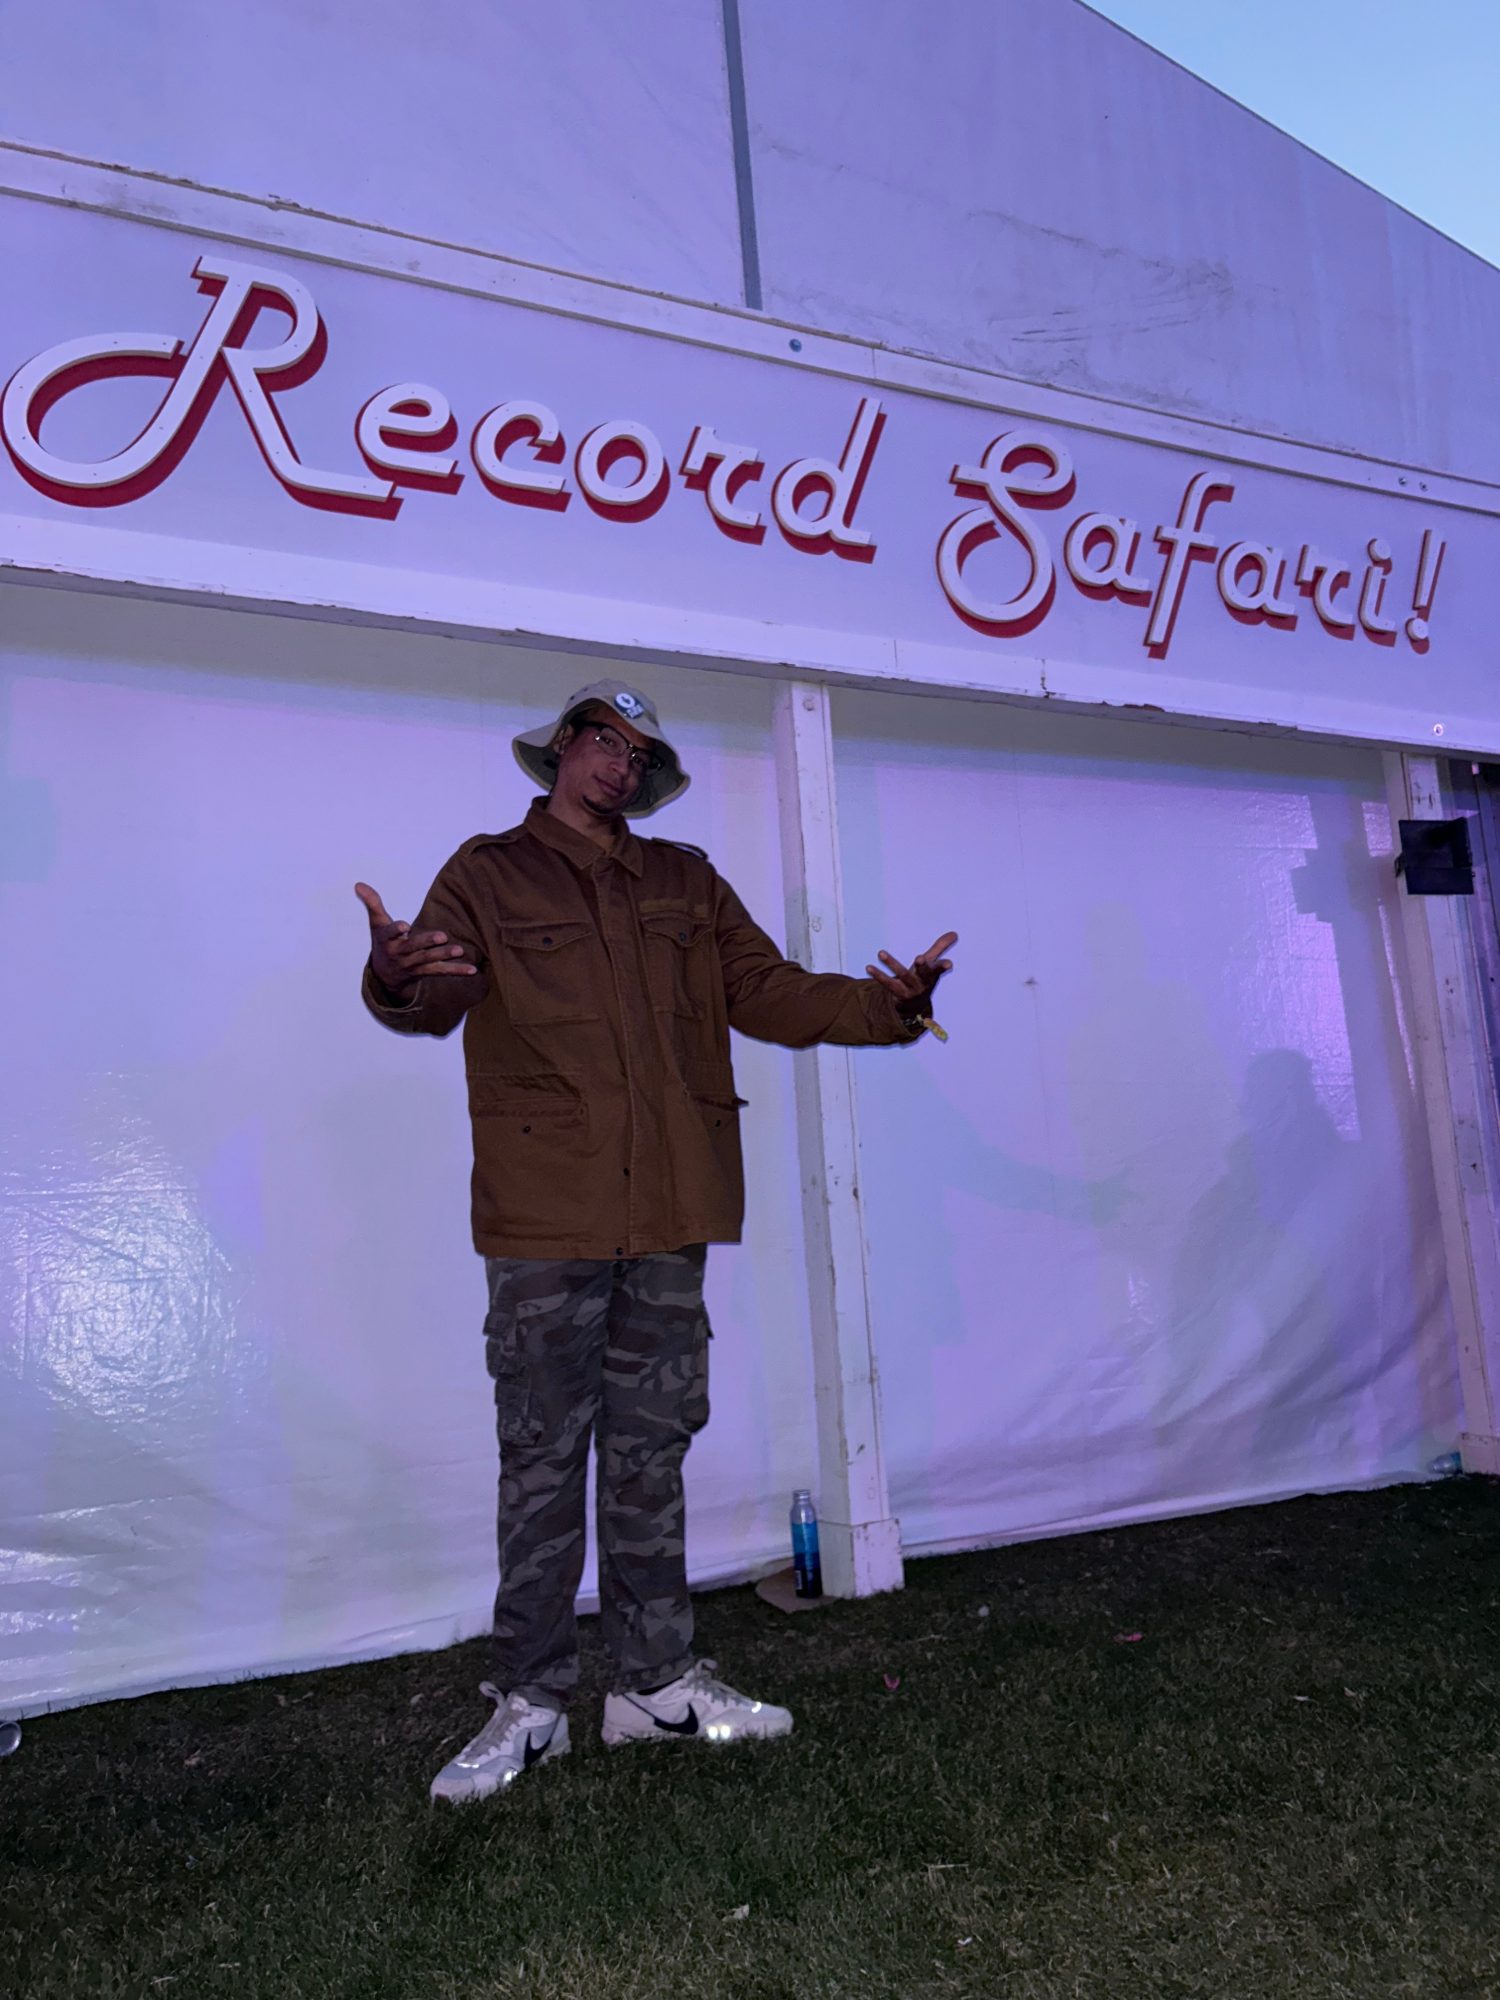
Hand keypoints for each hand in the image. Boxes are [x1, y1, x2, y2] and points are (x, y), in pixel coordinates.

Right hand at [355, 881, 476, 991]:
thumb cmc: (382, 942)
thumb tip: (359, 884)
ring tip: (459, 950)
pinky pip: (441, 972)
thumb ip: (372, 903)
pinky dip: (457, 971)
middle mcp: (399, 954)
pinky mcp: (425, 972)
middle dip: (427, 943)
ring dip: (444, 956)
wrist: (384, 975)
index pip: (389, 934)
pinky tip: (472, 970)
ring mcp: (412, 965)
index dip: (396, 930)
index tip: (404, 926)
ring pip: (428, 961)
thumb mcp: (376, 923)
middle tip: (442, 936)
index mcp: (387, 940)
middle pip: (413, 948)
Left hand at [866, 931, 958, 1018]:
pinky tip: (868, 967)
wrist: (914, 1005)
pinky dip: (878, 975)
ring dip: (892, 964)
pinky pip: (887, 984)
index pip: (939, 969)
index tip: (949, 964)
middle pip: (923, 973)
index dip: (943, 966)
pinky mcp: (898, 993)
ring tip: (880, 952)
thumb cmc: (923, 979)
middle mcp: (923, 983)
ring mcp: (910, 989)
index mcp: (932, 974)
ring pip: (902, 975)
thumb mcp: (931, 964)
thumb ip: (940, 947)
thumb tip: (955, 933)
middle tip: (920, 958)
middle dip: (923, 966)